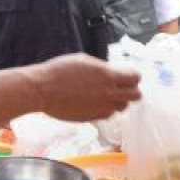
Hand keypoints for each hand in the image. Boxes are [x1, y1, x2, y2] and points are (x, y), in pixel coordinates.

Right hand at [26, 54, 141, 120]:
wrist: (43, 90)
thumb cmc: (60, 71)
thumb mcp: (85, 61)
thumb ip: (103, 68)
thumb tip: (112, 72)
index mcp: (108, 76)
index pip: (135, 78)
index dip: (133, 76)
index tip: (127, 75)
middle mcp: (109, 94)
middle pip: (136, 96)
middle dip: (131, 90)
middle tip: (122, 86)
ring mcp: (102, 108)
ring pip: (122, 107)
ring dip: (118, 101)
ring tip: (106, 95)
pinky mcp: (93, 118)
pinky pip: (108, 114)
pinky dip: (105, 109)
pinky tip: (94, 102)